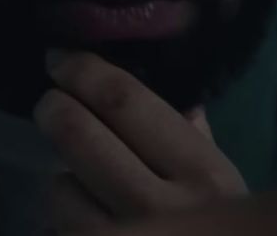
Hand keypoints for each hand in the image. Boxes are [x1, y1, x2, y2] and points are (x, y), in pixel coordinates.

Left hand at [34, 51, 247, 231]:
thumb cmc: (228, 230)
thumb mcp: (227, 189)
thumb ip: (196, 141)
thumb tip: (174, 99)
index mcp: (201, 173)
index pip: (126, 102)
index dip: (84, 72)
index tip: (60, 59)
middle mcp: (162, 209)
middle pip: (80, 137)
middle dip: (54, 111)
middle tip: (49, 105)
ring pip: (59, 192)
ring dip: (63, 185)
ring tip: (85, 192)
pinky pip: (59, 233)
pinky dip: (64, 228)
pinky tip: (85, 228)